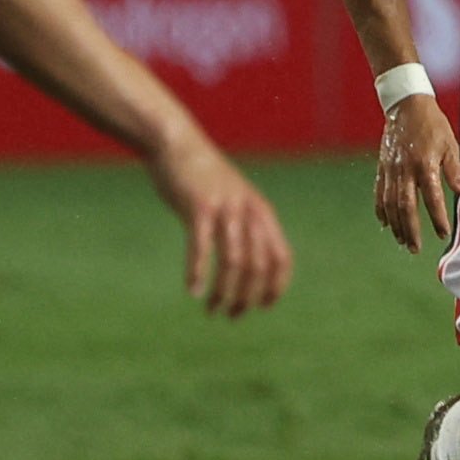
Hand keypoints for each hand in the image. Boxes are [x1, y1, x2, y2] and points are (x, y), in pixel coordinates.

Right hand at [145, 132, 293, 316]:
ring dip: (225, 292)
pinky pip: (201, 246)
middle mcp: (249, 212)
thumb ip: (245, 225)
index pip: (281, 258)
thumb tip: (248, 263)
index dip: (276, 286)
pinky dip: (198, 271)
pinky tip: (193, 291)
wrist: (177, 144)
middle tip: (231, 315)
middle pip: (258, 266)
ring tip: (213, 310)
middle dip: (247, 297)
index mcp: (262, 213)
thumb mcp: (235, 199)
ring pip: (233, 261)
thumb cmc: (205, 178)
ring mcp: (225, 209)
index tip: (263, 307)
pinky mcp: (198, 207)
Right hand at [375, 92, 459, 250]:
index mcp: (425, 164)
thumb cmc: (432, 125)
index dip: (437, 217)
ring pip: (390, 204)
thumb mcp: (450, 145)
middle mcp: (405, 170)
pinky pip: (379, 193)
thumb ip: (455, 171)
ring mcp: (390, 170)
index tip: (442, 233)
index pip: (432, 198)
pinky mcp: (382, 168)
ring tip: (402, 241)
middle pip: (405, 207)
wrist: (405, 106)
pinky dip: (382, 210)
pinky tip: (386, 224)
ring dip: (396, 225)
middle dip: (410, 229)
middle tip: (415, 248)